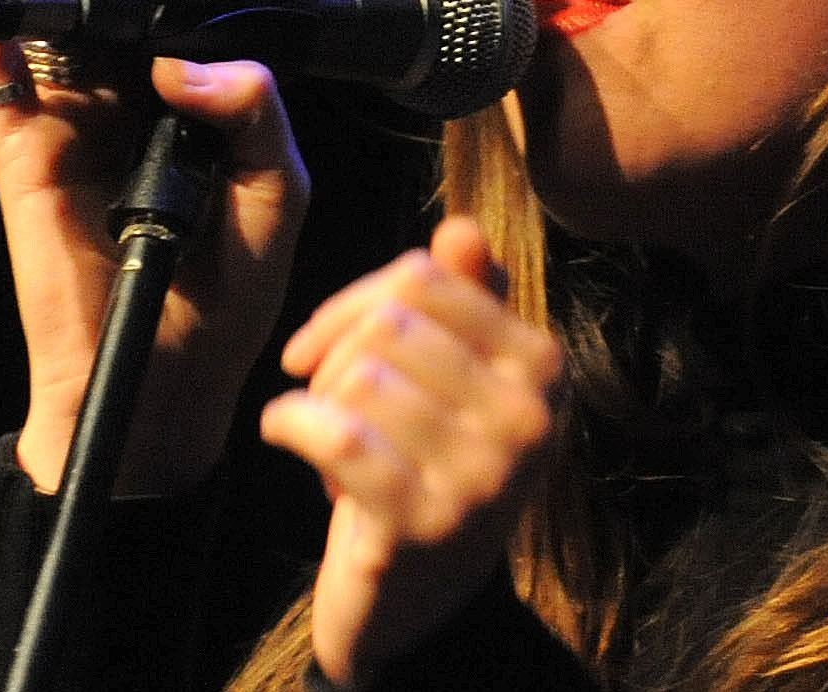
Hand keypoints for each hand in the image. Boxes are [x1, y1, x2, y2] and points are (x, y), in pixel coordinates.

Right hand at [0, 0, 310, 492]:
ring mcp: (78, 118)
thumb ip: (254, 114)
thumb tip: (181, 60)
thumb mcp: (275, 193)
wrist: (169, 378)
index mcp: (198, 103)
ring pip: (68, 11)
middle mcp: (136, 99)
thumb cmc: (230, 295)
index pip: (194, 10)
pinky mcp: (26, 147)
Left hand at [261, 216, 563, 682]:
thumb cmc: (430, 466)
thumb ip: (462, 298)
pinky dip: (291, 424)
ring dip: (317, 402)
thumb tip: (462, 228)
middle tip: (329, 399)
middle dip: (336, 353)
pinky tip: (284, 432)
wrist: (421, 600)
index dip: (358, 299)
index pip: (427, 275)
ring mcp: (485, 474)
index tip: (325, 342)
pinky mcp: (427, 523)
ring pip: (361, 376)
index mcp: (544, 365)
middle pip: (392, 323)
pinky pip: (338, 433)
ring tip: (329, 437)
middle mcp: (530, 417)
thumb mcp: (457, 378)